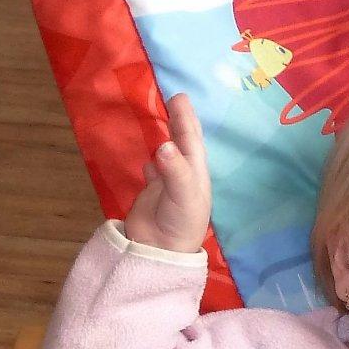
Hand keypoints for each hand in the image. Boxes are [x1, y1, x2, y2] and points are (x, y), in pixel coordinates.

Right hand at [124, 94, 211, 253]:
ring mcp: (168, 184)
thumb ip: (174, 170)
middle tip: (175, 98)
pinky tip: (152, 153)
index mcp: (196, 174)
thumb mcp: (182, 195)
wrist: (161, 252)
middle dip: (181, 122)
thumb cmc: (179, 223)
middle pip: (184, 143)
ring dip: (168, 137)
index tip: (179, 97)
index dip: (186, 119)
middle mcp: (184, 176)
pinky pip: (154, 171)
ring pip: (169, 155)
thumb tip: (164, 145)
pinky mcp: (153, 194)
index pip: (192, 141)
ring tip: (165, 118)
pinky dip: (153, 160)